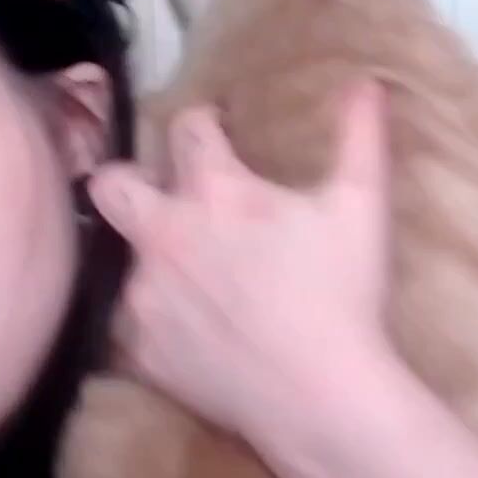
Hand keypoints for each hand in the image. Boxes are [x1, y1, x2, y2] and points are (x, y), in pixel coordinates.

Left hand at [86, 80, 394, 436]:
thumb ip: (360, 136)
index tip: (218, 131)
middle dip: (131, 179)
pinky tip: (190, 332)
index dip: (204, 122)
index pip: (188, 127)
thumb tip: (366, 83)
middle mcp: (164, 234)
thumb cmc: (342, 294)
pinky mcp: (140, 351)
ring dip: (153, 258)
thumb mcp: (361, 207)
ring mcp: (144, 296)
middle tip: (168, 196)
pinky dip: (154, 323)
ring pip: (122, 259)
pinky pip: (129, 327)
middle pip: (111, 183)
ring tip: (194, 279)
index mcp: (214, 191)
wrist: (318, 394)